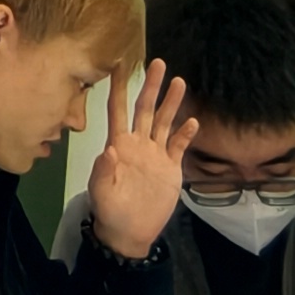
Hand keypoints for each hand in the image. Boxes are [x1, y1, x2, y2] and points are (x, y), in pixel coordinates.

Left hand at [85, 59, 197, 260]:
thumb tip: (109, 150)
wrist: (130, 231)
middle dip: (151, 86)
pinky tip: (193, 121)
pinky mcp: (171, 167)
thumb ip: (104, 171)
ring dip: (171, 103)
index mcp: (118, 145)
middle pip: (144, 109)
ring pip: (164, 122)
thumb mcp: (101, 192)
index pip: (117, 110)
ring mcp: (155, 154)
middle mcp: (138, 143)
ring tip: (180, 82)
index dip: (118, 89)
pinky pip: (178, 146)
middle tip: (158, 63)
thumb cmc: (109, 210)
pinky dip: (185, 134)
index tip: (118, 65)